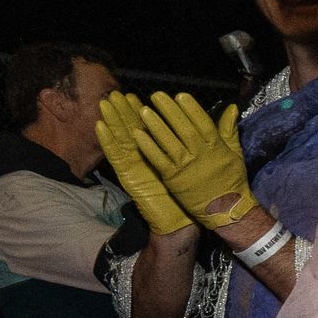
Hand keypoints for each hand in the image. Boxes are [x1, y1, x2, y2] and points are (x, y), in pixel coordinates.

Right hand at [97, 93, 192, 234]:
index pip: (151, 129)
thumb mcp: (200, 164)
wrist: (182, 223)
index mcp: (161, 155)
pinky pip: (115, 157)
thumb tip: (216, 120)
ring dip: (112, 121)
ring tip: (105, 103)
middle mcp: (145, 159)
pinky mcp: (128, 178)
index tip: (140, 96)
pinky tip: (100, 126)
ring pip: (121, 140)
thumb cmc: (191, 195)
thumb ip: (206, 142)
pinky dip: (107, 142)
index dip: (144, 112)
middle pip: (132, 131)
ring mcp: (135, 168)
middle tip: (116, 94)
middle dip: (124, 112)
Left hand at [133, 92, 255, 229]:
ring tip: (144, 110)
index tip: (180, 95)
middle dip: (170, 111)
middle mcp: (200, 155)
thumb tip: (232, 108)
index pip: (203, 123)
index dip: (191, 109)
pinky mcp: (173, 179)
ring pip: (169, 142)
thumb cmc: (231, 181)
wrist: (226, 210)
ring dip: (156, 126)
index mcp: (216, 147)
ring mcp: (186, 167)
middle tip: (156, 96)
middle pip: (184, 129)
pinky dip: (148, 147)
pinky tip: (138, 134)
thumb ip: (229, 130)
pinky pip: (158, 160)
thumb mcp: (235, 153)